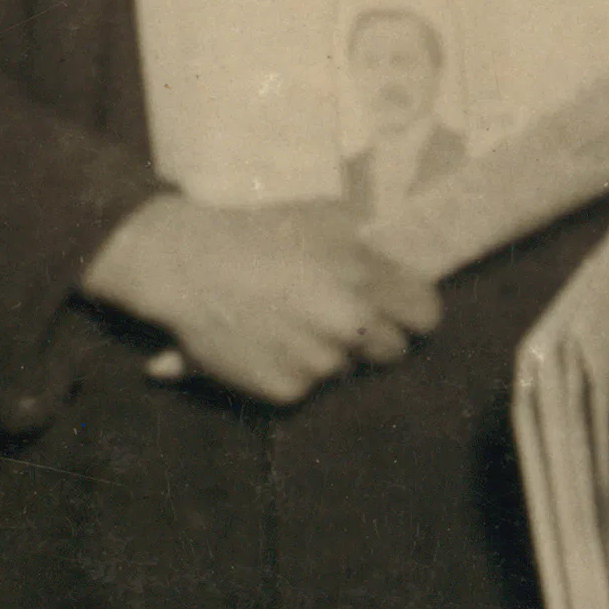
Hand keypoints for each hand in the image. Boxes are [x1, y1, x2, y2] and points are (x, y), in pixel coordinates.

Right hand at [79, 194, 437, 404]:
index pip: (426, 315)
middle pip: (393, 351)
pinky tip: (258, 342)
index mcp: (365, 276)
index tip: (395, 312)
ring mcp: (319, 361)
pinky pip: (303, 388)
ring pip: (342, 369)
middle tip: (336, 320)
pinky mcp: (286, 389)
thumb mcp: (319, 219)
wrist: (181, 264)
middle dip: (371, 338)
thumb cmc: (250, 231)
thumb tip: (395, 272)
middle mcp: (350, 322)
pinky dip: (285, 370)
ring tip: (282, 323)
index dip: (412, 314)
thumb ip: (364, 249)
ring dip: (323, 353)